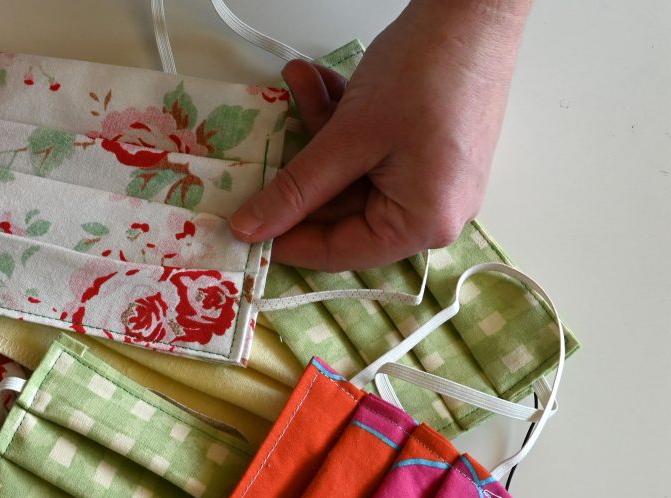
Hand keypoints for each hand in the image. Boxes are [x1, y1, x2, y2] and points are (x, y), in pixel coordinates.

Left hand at [230, 0, 531, 270]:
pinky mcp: (424, 146)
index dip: (286, 240)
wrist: (474, 8)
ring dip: (317, 130)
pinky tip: (317, 81)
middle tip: (259, 149)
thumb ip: (296, 189)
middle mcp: (433, 210)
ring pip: (349, 172)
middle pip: (341, 210)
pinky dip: (340, 120)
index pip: (340, 251)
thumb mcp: (347, 139)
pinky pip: (367, 149)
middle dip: (300, 169)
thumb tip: (250, 229)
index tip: (244, 228)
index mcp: (424, 223)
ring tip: (298, 84)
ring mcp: (430, 176)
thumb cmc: (425, 75)